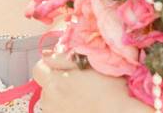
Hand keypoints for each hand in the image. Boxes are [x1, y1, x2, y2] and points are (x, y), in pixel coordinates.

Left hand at [33, 52, 150, 112]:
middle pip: (45, 86)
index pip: (38, 69)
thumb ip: (62, 58)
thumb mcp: (88, 64)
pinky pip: (58, 111)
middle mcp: (49, 101)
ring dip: (61, 98)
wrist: (123, 112)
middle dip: (56, 83)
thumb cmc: (110, 89)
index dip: (50, 66)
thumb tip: (45, 55)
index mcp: (53, 83)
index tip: (64, 68)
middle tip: (78, 84)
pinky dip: (66, 109)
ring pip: (51, 102)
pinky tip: (82, 107)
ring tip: (82, 98)